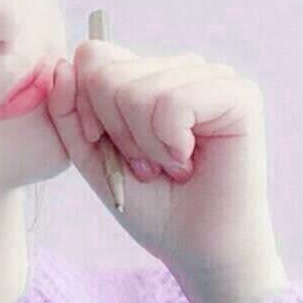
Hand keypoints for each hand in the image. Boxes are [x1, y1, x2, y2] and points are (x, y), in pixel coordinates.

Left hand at [45, 38, 280, 280]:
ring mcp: (211, 76)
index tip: (103, 146)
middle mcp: (180, 67)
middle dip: (115, 133)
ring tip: (168, 167)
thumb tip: (62, 62)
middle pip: (108, 73)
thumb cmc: (149, 204)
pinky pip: (173, 103)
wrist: (195, 246)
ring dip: (144, 146)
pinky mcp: (239, 95)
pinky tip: (187, 163)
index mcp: (147, 74)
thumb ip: (67, 111)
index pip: (93, 56)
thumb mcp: (91, 156)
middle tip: (145, 165)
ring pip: (138, 90)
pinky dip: (168, 145)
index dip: (84, 108)